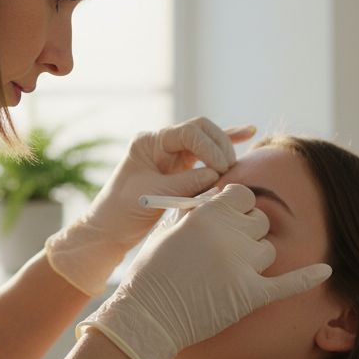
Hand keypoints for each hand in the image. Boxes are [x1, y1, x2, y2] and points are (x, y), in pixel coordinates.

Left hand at [45, 117, 255, 294]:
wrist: (110, 230)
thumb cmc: (123, 211)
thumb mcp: (155, 195)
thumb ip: (187, 183)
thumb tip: (217, 175)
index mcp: (149, 142)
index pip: (189, 131)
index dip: (209, 147)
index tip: (220, 170)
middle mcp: (161, 142)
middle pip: (201, 129)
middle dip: (219, 146)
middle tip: (228, 171)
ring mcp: (172, 154)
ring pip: (207, 140)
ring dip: (224, 150)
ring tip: (235, 168)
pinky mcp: (180, 167)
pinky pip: (206, 153)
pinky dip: (225, 145)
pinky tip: (248, 133)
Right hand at [77, 185, 331, 358]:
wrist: (147, 317)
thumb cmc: (151, 274)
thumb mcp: (169, 231)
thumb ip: (198, 213)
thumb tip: (220, 201)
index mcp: (208, 213)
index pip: (243, 195)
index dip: (238, 206)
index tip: (230, 218)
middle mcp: (229, 234)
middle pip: (259, 221)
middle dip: (247, 231)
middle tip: (228, 249)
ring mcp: (243, 265)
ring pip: (268, 249)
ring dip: (255, 257)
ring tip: (231, 274)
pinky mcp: (251, 295)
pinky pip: (289, 282)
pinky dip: (308, 276)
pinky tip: (326, 270)